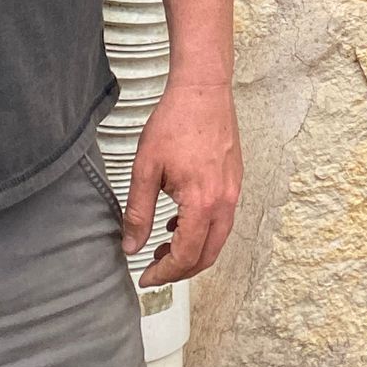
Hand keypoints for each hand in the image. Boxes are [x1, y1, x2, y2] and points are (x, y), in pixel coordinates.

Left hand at [125, 77, 242, 284]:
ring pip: (218, 238)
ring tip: (164, 247)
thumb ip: (138, 212)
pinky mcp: (235, 180)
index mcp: (203, 202)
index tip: (145, 277)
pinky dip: (203, 231)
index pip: (186, 255)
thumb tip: (132, 245)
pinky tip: (180, 221)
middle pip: (208, 254)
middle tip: (155, 270)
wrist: (203, 89)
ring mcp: (233, 190)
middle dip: (181, 270)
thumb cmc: (176, 121)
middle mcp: (224, 201)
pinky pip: (222, 218)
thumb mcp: (146, 168)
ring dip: (193, 251)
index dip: (164, 272)